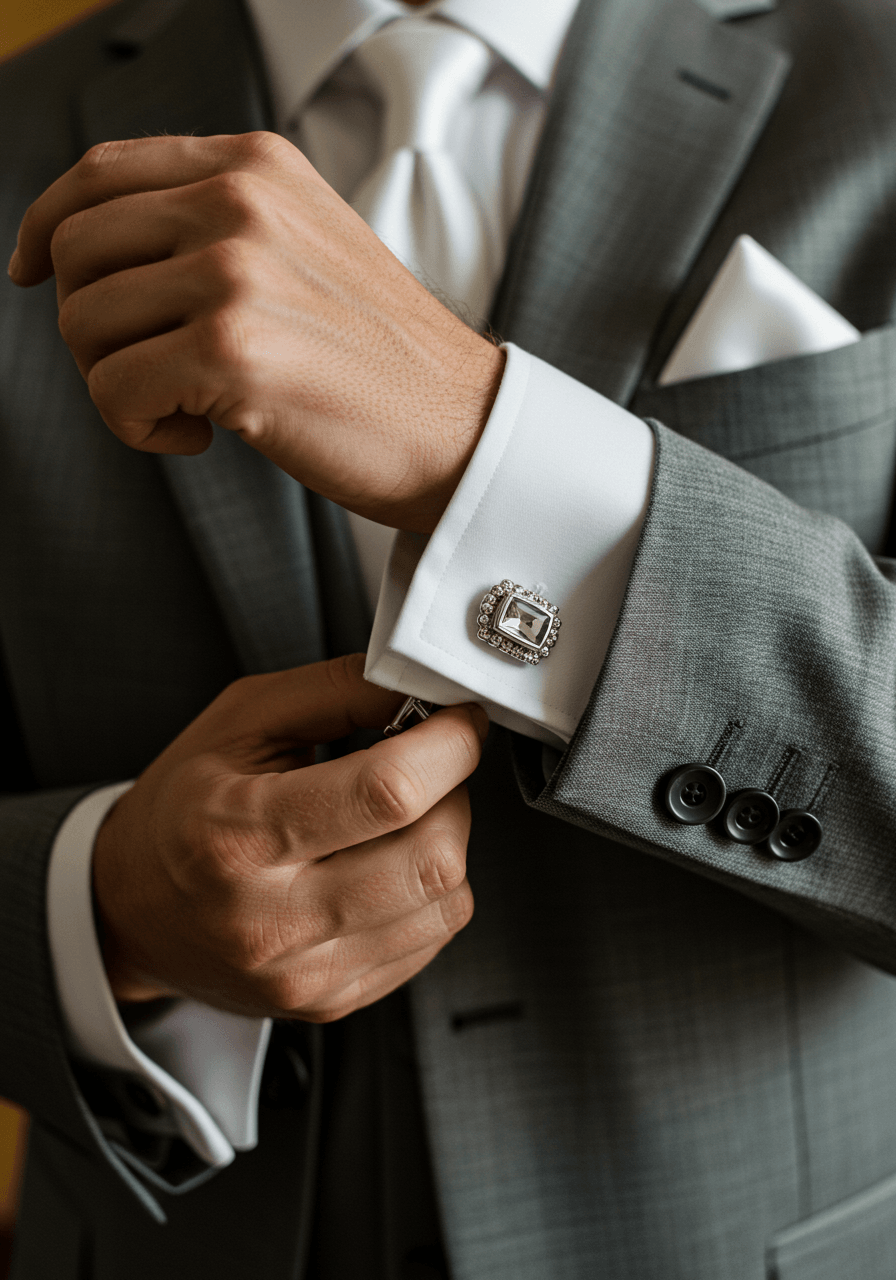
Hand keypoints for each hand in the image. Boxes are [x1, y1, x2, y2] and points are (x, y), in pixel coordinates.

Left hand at [8, 132, 504, 532]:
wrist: (461, 426)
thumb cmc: (381, 359)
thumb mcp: (303, 248)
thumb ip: (213, 226)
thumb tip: (98, 252)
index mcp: (254, 168)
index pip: (101, 172)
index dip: (46, 225)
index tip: (31, 272)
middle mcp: (239, 204)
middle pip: (75, 250)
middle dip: (89, 325)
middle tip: (150, 371)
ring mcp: (234, 274)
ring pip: (82, 323)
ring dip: (117, 382)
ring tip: (188, 406)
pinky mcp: (231, 352)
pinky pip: (113, 391)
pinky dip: (139, 429)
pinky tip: (201, 436)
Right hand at [92, 654, 486, 1019]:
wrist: (132, 911)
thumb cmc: (184, 807)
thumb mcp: (241, 720)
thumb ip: (337, 690)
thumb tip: (424, 686)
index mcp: (237, 835)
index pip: (386, 794)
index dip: (448, 746)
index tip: (459, 720)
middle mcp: (271, 918)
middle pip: (433, 857)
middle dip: (453, 793)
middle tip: (427, 768)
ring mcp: (305, 972)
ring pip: (446, 901)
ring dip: (447, 842)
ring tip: (400, 818)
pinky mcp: (332, 1000)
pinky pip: (433, 938)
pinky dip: (431, 891)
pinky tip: (385, 865)